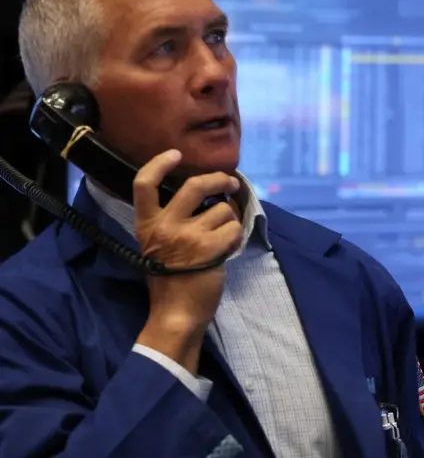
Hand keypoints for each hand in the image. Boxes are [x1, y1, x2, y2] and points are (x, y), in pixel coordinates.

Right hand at [132, 149, 241, 372]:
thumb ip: (172, 221)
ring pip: (222, 210)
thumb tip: (204, 196)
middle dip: (219, 179)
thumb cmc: (170, 279)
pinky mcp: (209, 248)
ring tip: (220, 239)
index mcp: (147, 225)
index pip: (143, 185)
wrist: (175, 313)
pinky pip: (234, 228)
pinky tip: (226, 250)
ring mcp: (187, 236)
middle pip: (194, 185)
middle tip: (230, 183)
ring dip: (229, 221)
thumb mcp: (158, 246)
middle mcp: (164, 226)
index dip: (158, 163)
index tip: (175, 153)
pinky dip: (235, 238)